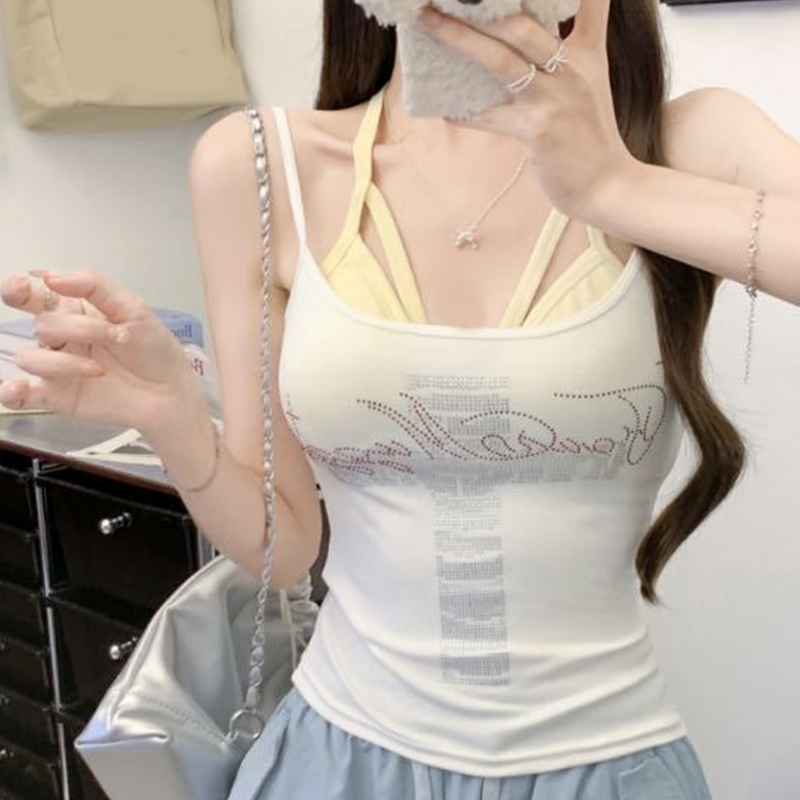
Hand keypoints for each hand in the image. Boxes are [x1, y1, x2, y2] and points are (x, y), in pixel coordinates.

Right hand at [0, 268, 199, 432]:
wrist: (170, 391)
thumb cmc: (155, 349)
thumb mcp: (133, 308)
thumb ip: (94, 286)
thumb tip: (50, 277)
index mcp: (75, 310)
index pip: (33, 294)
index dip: (18, 289)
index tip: (25, 288)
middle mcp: (61, 337)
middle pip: (43, 324)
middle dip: (78, 328)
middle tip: (112, 335)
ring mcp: (57, 367)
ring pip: (31, 357)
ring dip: (65, 362)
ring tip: (100, 369)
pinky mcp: (58, 396)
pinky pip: (20, 395)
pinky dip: (11, 391)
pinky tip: (18, 388)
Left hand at [417, 0, 637, 219]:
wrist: (606, 184)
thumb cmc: (591, 136)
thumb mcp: (593, 81)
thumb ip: (575, 46)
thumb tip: (527, 31)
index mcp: (587, 52)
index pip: (586, 1)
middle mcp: (572, 68)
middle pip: (520, 23)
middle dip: (481, 5)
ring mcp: (554, 99)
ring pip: (499, 60)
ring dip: (458, 39)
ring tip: (429, 22)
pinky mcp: (537, 131)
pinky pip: (489, 116)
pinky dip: (464, 113)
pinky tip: (444, 109)